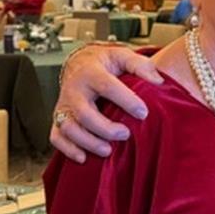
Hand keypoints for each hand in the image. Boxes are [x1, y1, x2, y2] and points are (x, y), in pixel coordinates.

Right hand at [50, 45, 162, 162]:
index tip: (144, 113)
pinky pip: (56, 137)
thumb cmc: (104, 63)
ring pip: (69, 128)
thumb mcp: (122, 55)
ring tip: (108, 150)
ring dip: (88, 142)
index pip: (107, 87)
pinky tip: (84, 158)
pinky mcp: (58, 118)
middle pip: (85, 113)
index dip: (126, 101)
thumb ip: (140, 65)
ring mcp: (64, 105)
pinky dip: (68, 149)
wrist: (79, 63)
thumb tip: (157, 81)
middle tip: (126, 134)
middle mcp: (74, 89)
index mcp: (91, 72)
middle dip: (106, 128)